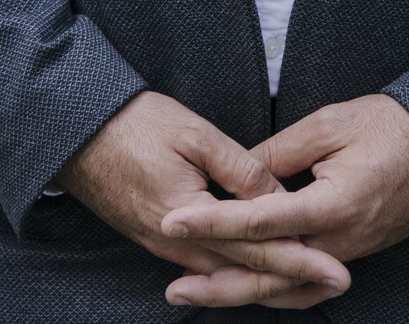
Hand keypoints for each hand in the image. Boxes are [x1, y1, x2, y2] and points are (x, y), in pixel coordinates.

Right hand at [56, 91, 350, 308]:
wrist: (71, 130)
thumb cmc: (131, 123)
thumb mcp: (192, 133)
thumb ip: (239, 168)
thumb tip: (279, 198)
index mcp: (189, 218)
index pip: (256, 247)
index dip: (300, 260)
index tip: (337, 271)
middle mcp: (176, 245)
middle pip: (244, 274)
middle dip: (293, 283)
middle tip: (337, 286)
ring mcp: (162, 247)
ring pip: (224, 276)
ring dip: (267, 281)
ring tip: (308, 283)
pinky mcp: (153, 240)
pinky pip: (204, 268)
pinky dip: (237, 273)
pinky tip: (257, 270)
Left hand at [158, 94, 408, 304]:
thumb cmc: (390, 127)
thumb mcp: (329, 124)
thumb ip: (278, 151)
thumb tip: (235, 172)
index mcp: (332, 205)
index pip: (258, 221)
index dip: (210, 222)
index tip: (171, 223)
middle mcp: (341, 240)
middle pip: (271, 274)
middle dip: (219, 284)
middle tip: (173, 290)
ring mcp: (350, 251)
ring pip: (289, 288)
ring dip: (242, 292)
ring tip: (196, 294)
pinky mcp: (353, 251)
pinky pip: (307, 283)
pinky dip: (274, 289)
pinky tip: (244, 286)